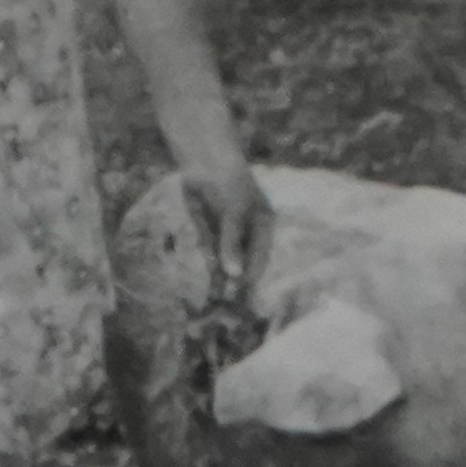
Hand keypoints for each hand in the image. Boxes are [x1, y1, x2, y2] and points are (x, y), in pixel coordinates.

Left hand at [183, 158, 273, 306]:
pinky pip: (209, 252)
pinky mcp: (208, 231)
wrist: (202, 159)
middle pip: (242, 262)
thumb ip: (231, 243)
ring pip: (224, 260)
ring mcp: (227, 232)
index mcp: (263, 226)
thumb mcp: (233, 214)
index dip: (251, 278)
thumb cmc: (228, 183)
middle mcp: (247, 232)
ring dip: (219, 278)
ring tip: (213, 303)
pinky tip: (204, 282)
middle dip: (233, 282)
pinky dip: (207, 267)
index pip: (259, 259)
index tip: (242, 300)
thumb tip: (233, 274)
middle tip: (225, 307)